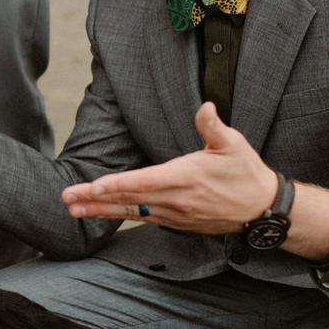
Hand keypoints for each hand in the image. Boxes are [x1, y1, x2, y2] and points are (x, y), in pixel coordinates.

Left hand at [61, 102, 278, 233]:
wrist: (262, 209)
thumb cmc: (246, 173)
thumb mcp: (234, 145)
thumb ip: (214, 126)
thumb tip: (205, 106)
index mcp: (185, 178)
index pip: (144, 182)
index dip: (117, 184)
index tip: (93, 187)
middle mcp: (176, 200)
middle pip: (128, 199)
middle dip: (95, 199)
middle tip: (66, 198)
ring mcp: (174, 214)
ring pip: (131, 211)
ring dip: (100, 211)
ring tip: (73, 210)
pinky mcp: (175, 222)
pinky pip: (142, 218)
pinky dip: (119, 215)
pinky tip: (101, 214)